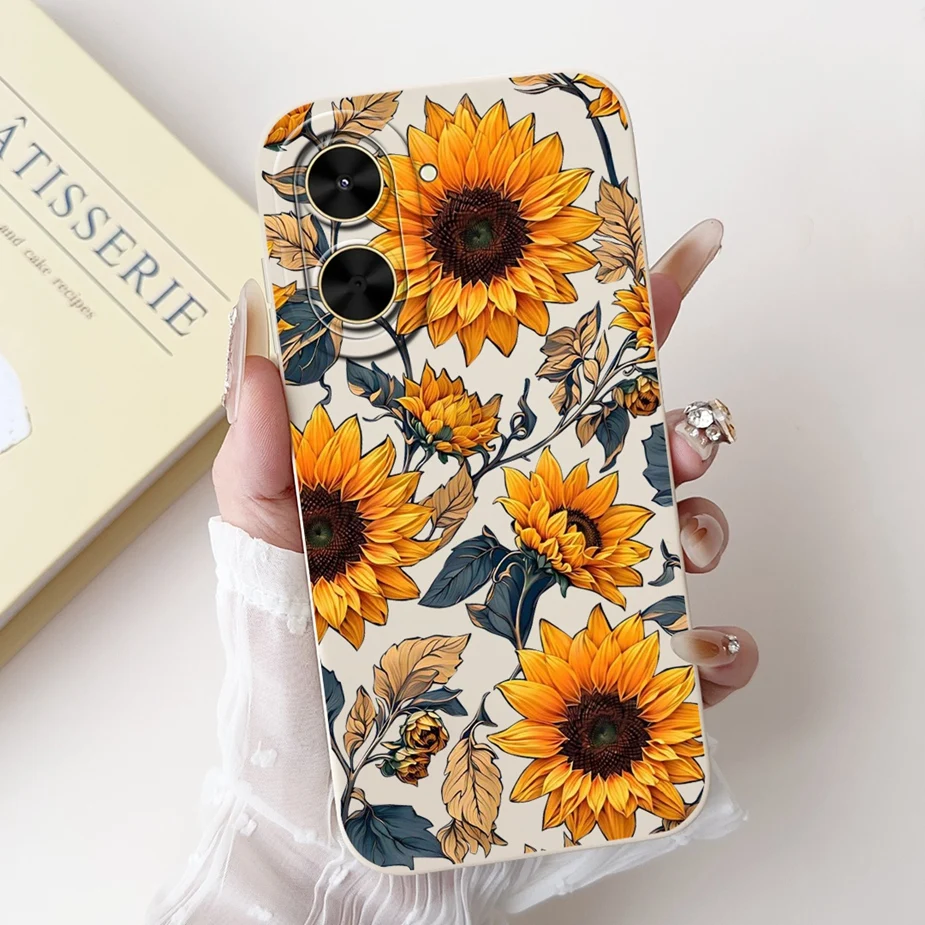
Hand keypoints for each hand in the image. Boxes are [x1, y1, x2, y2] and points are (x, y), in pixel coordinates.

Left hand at [211, 220, 757, 705]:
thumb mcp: (268, 524)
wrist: (312, 770)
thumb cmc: (291, 641)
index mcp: (483, 468)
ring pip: (684, 541)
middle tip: (679, 436)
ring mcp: (581, 597)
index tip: (681, 252)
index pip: (563, 376)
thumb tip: (252, 328)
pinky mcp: (606, 680)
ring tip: (680, 548)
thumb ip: (261, 437)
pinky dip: (720, 654)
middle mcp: (543, 521)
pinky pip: (694, 664)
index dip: (627, 312)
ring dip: (705, 529)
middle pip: (647, 450)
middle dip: (688, 428)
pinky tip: (701, 652)